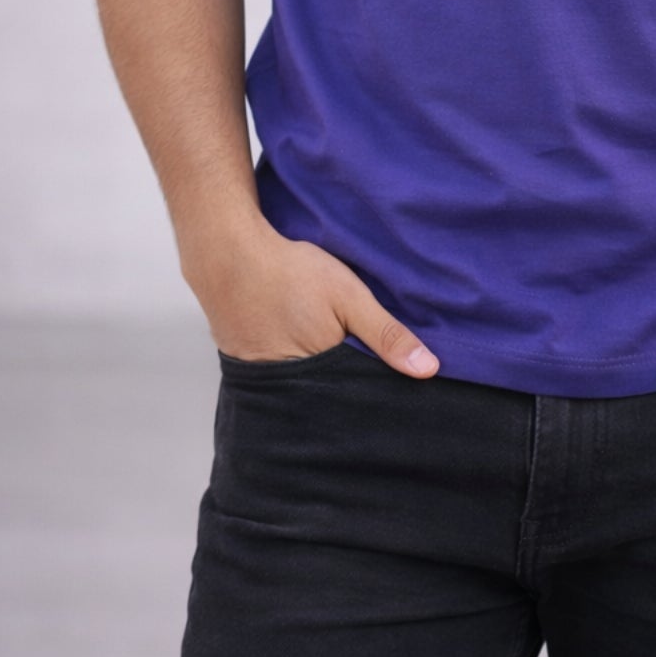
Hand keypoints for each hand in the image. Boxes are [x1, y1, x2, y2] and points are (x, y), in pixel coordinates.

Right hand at [185, 218, 440, 377]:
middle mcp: (288, 390)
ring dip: (320, 380)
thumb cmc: (289, 273)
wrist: (226, 254)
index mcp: (319, 379)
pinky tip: (300, 346)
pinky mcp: (246, 365)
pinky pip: (279, 376)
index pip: (355, 402)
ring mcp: (262, 380)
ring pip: (304, 389)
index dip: (374, 395)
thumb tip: (429, 370)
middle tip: (363, 374)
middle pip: (329, 400)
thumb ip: (386, 334)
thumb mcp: (349, 296)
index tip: (396, 393)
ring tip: (333, 361)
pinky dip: (294, 367)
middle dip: (348, 392)